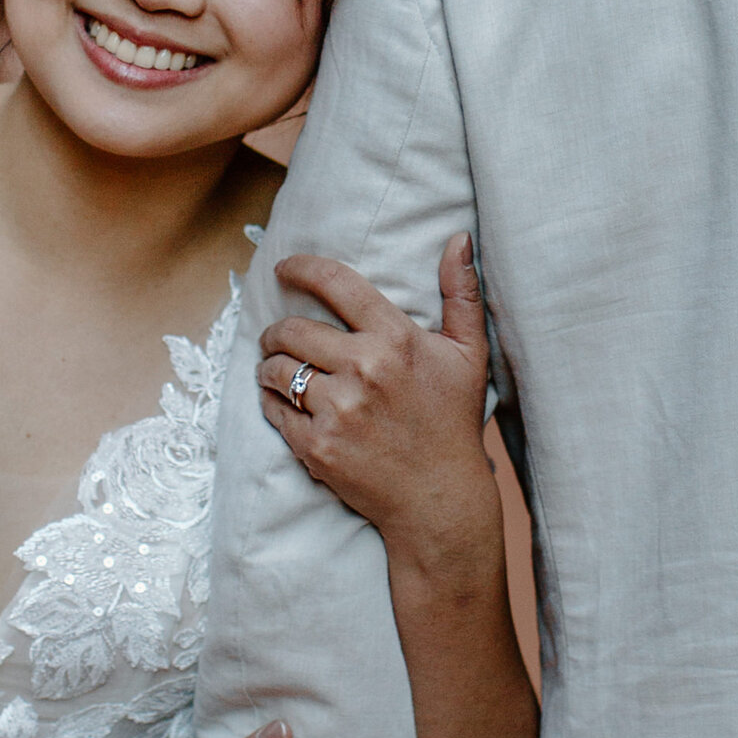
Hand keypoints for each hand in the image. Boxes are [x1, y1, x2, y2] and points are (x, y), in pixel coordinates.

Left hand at [259, 237, 496, 564]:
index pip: (336, 284)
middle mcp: (364, 369)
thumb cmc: (451, 421)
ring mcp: (338, 410)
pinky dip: (272, 402)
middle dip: (278, 329)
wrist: (439, 498)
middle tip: (280, 336)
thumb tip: (459, 239)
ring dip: (270, 365)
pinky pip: (274, 410)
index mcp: (396, 339)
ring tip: (277, 368)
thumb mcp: (467, 354)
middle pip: (292, 329)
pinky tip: (283, 402)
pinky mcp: (316, 446)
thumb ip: (461, 293)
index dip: (301, 268)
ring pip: (277, 369)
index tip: (285, 268)